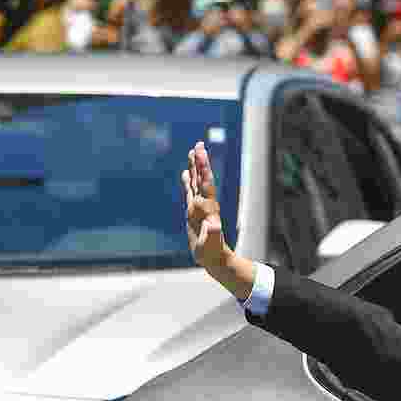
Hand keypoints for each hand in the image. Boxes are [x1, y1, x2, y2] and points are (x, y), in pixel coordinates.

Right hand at [182, 141, 230, 270]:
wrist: (213, 257)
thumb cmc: (213, 251)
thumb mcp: (212, 243)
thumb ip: (213, 233)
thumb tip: (214, 224)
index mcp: (208, 207)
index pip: (206, 184)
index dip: (204, 169)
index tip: (201, 154)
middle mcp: (205, 203)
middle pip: (202, 178)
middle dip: (200, 161)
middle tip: (199, 143)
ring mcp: (199, 206)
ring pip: (196, 181)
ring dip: (194, 167)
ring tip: (192, 151)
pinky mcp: (193, 211)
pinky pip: (189, 191)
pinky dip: (188, 181)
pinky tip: (185, 173)